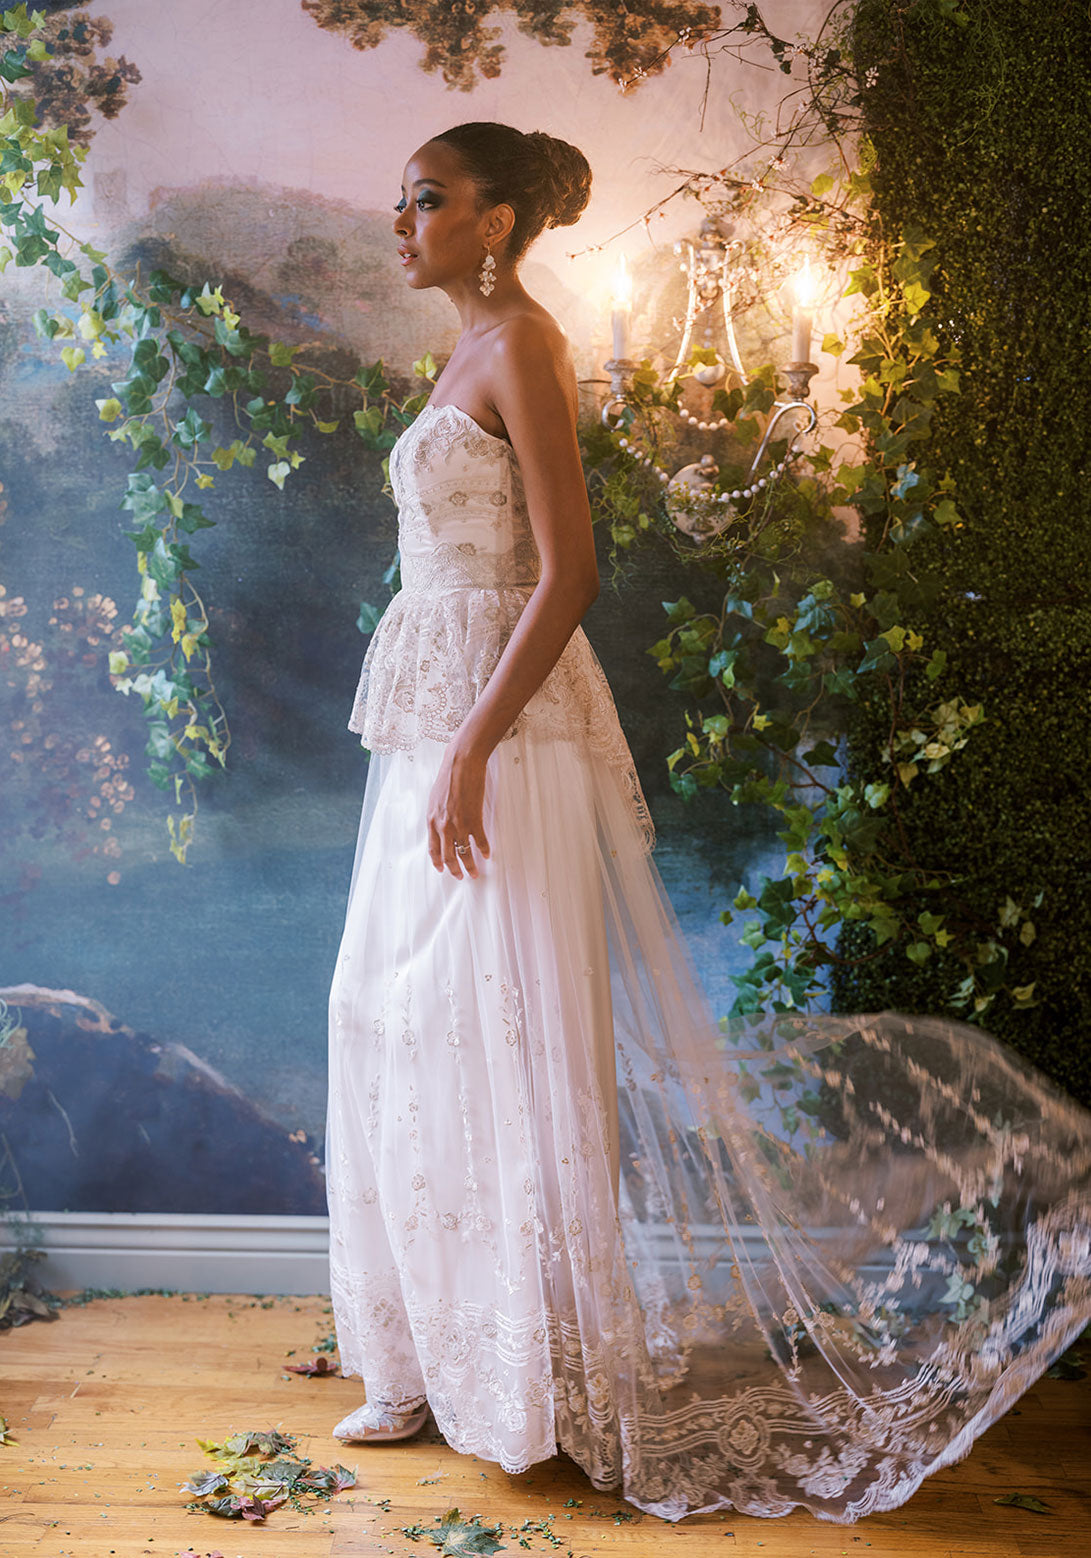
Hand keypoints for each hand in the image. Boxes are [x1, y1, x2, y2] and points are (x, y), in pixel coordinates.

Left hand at [426, 738, 491, 878]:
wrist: (461, 765)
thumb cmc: (448, 778)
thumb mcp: (434, 799)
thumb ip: (437, 816)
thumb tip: (441, 827)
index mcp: (432, 821)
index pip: (433, 849)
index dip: (438, 862)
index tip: (443, 870)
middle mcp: (444, 826)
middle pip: (448, 856)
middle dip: (454, 870)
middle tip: (460, 877)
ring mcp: (460, 825)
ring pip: (464, 853)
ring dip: (470, 866)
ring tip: (475, 873)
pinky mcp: (475, 819)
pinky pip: (480, 841)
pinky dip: (484, 850)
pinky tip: (487, 855)